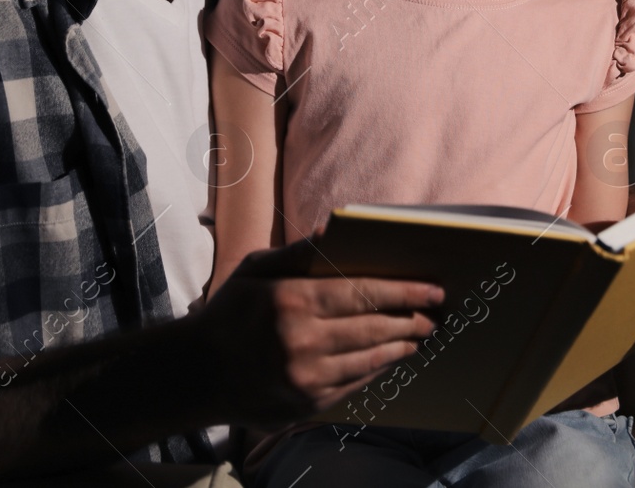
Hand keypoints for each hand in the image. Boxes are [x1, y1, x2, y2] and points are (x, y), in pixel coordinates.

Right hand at [196, 240, 444, 426]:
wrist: (199, 373)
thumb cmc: (230, 313)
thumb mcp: (255, 271)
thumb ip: (296, 253)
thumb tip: (333, 231)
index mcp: (291, 300)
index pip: (362, 293)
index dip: (404, 292)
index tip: (432, 289)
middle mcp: (301, 341)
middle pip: (373, 327)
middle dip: (411, 319)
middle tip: (435, 314)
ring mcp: (305, 377)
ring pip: (370, 359)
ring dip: (401, 346)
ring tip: (420, 336)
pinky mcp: (307, 404)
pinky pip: (355, 384)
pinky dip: (378, 369)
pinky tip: (391, 358)